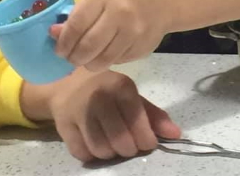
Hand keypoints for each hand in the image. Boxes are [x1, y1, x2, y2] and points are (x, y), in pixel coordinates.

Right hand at [20, 68, 180, 161]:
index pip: (136, 119)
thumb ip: (154, 115)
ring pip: (100, 149)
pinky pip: (82, 152)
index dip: (145, 137)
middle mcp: (99, 97)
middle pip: (119, 139)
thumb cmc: (107, 91)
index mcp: (120, 86)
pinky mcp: (63, 125)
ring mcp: (79, 111)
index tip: (148, 143)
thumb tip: (176, 134)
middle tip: (130, 146)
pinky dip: (92, 155)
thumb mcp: (132, 96)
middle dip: (130, 149)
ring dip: (111, 154)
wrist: (68, 84)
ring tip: (114, 146)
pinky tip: (96, 145)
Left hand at [51, 0, 167, 69]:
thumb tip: (53, 34)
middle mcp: (121, 14)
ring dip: (89, 63)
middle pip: (88, 47)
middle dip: (74, 57)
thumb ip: (78, 14)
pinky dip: (108, 60)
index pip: (76, 25)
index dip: (63, 42)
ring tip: (87, 58)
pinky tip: (108, 51)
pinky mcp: (143, 48)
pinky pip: (117, 62)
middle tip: (71, 58)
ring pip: (102, 61)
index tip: (59, 49)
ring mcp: (134, 33)